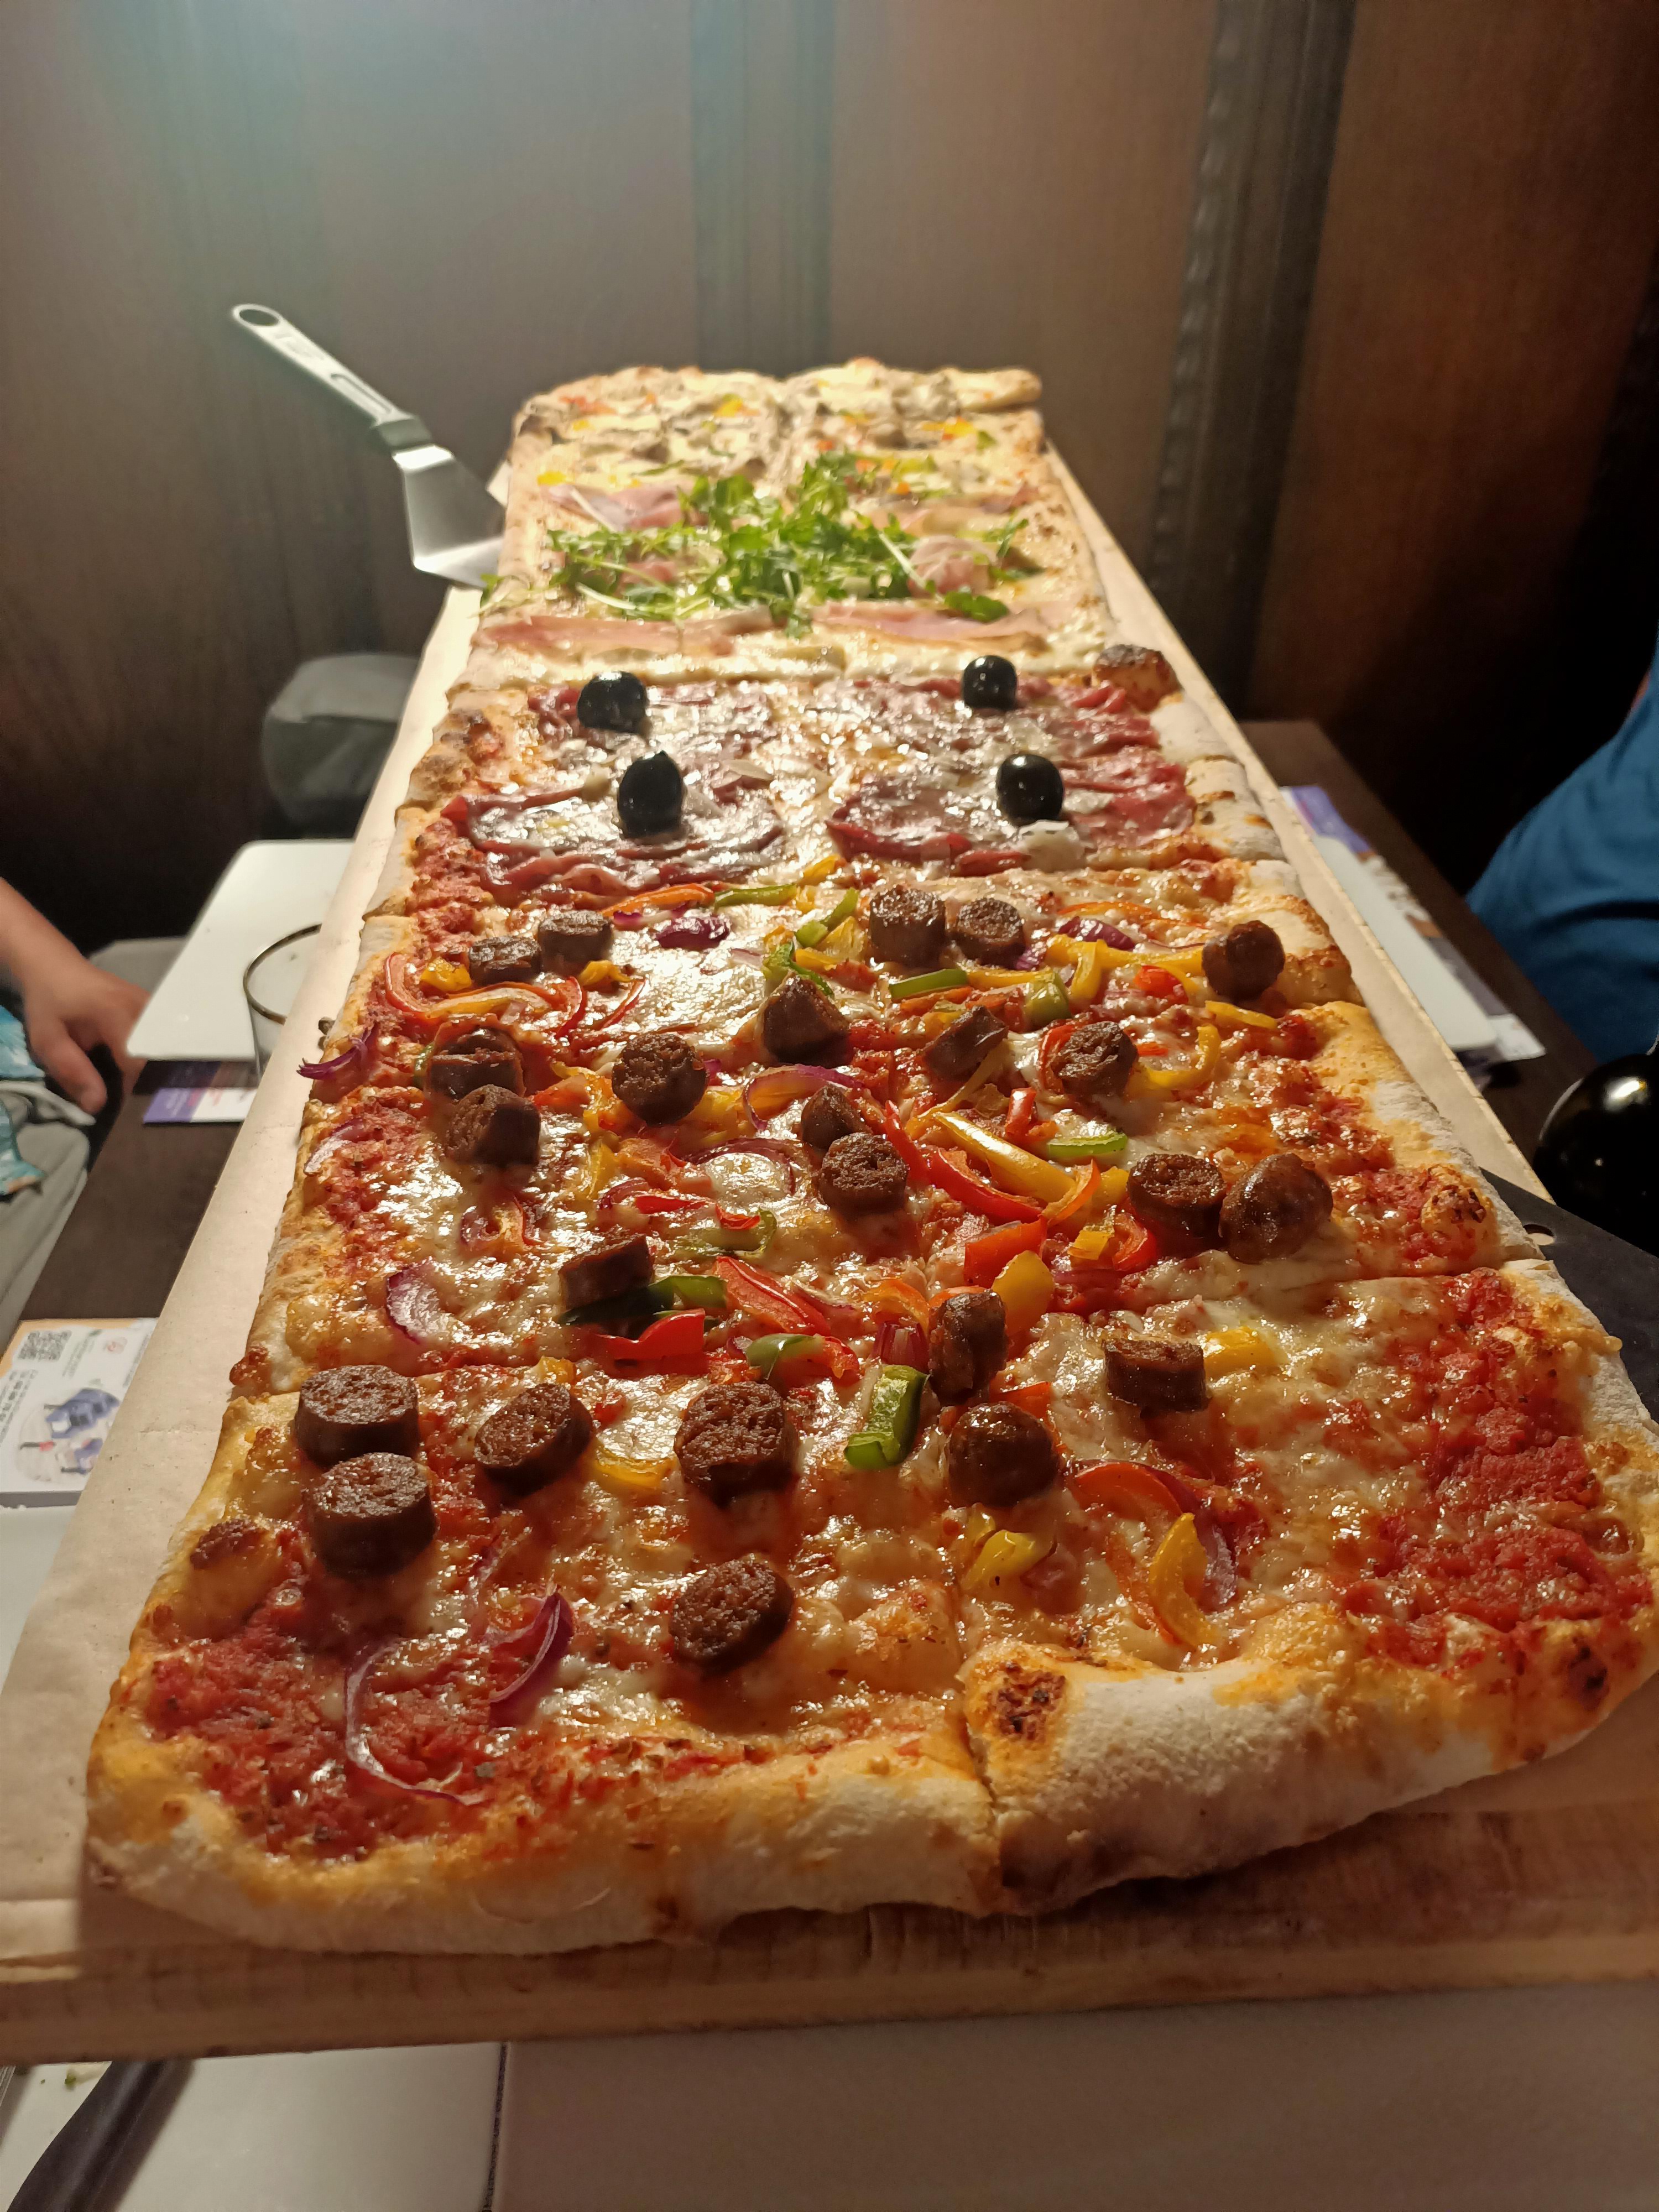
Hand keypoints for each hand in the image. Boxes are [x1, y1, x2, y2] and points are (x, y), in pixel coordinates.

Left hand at [18, 941, 147, 1113]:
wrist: (56, 967)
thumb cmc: (49, 1002)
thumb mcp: (48, 1039)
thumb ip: (72, 1071)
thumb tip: (97, 1106)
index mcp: (117, 1013)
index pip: (138, 1062)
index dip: (129, 1089)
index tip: (117, 1105)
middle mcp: (144, 1007)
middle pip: (156, 1056)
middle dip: (145, 1081)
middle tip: (127, 1096)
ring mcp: (153, 1005)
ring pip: (162, 1047)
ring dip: (151, 1068)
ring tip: (132, 1081)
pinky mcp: (154, 1007)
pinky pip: (160, 1038)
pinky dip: (152, 1055)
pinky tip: (137, 1064)